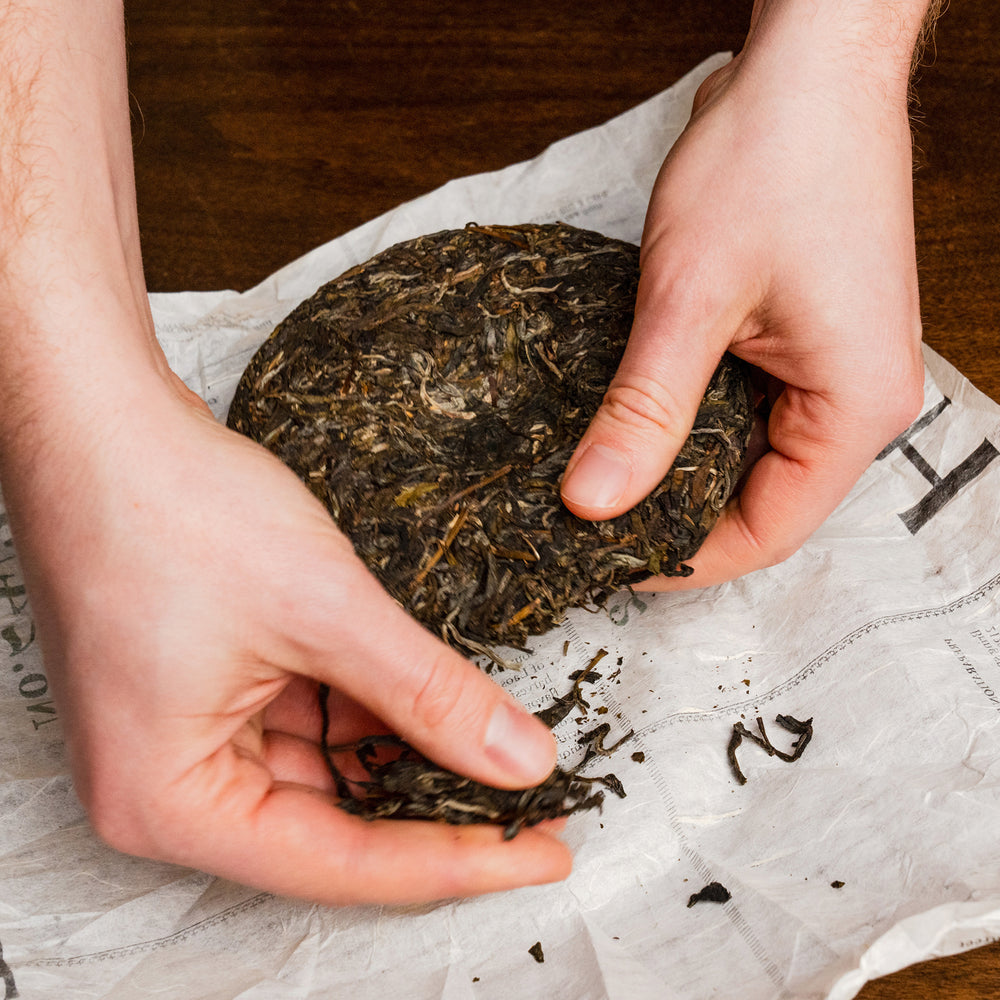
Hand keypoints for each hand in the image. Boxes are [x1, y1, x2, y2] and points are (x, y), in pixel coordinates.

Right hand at [4, 377, 567, 904]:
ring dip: (408, 754)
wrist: (103, 419)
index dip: (455, 860)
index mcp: (168, 800)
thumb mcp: (323, 609)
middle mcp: (170, 784)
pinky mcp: (209, 688)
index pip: (341, 862)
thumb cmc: (170, 505)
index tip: (543, 854)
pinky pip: (308, 720)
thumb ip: (428, 694)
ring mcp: (188, 734)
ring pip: (327, 771)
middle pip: (333, 825)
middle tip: (537, 805)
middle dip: (437, 806)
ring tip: (500, 748)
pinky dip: (372, 710)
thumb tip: (519, 759)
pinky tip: (436, 698)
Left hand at [561, 8, 926, 586]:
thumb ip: (644, 410)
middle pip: (760, 499)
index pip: (769, 530)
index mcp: (855, 408)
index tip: (614, 563)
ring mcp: (833, 369)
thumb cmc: (772, 161)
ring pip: (745, 454)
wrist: (808, 68)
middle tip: (596, 518)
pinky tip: (636, 414)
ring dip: (678, 463)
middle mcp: (857, 400)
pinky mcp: (804, 341)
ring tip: (606, 469)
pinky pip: (743, 408)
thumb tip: (594, 500)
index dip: (689, 559)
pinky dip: (689, 417)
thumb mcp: (689, 298)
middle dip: (678, 514)